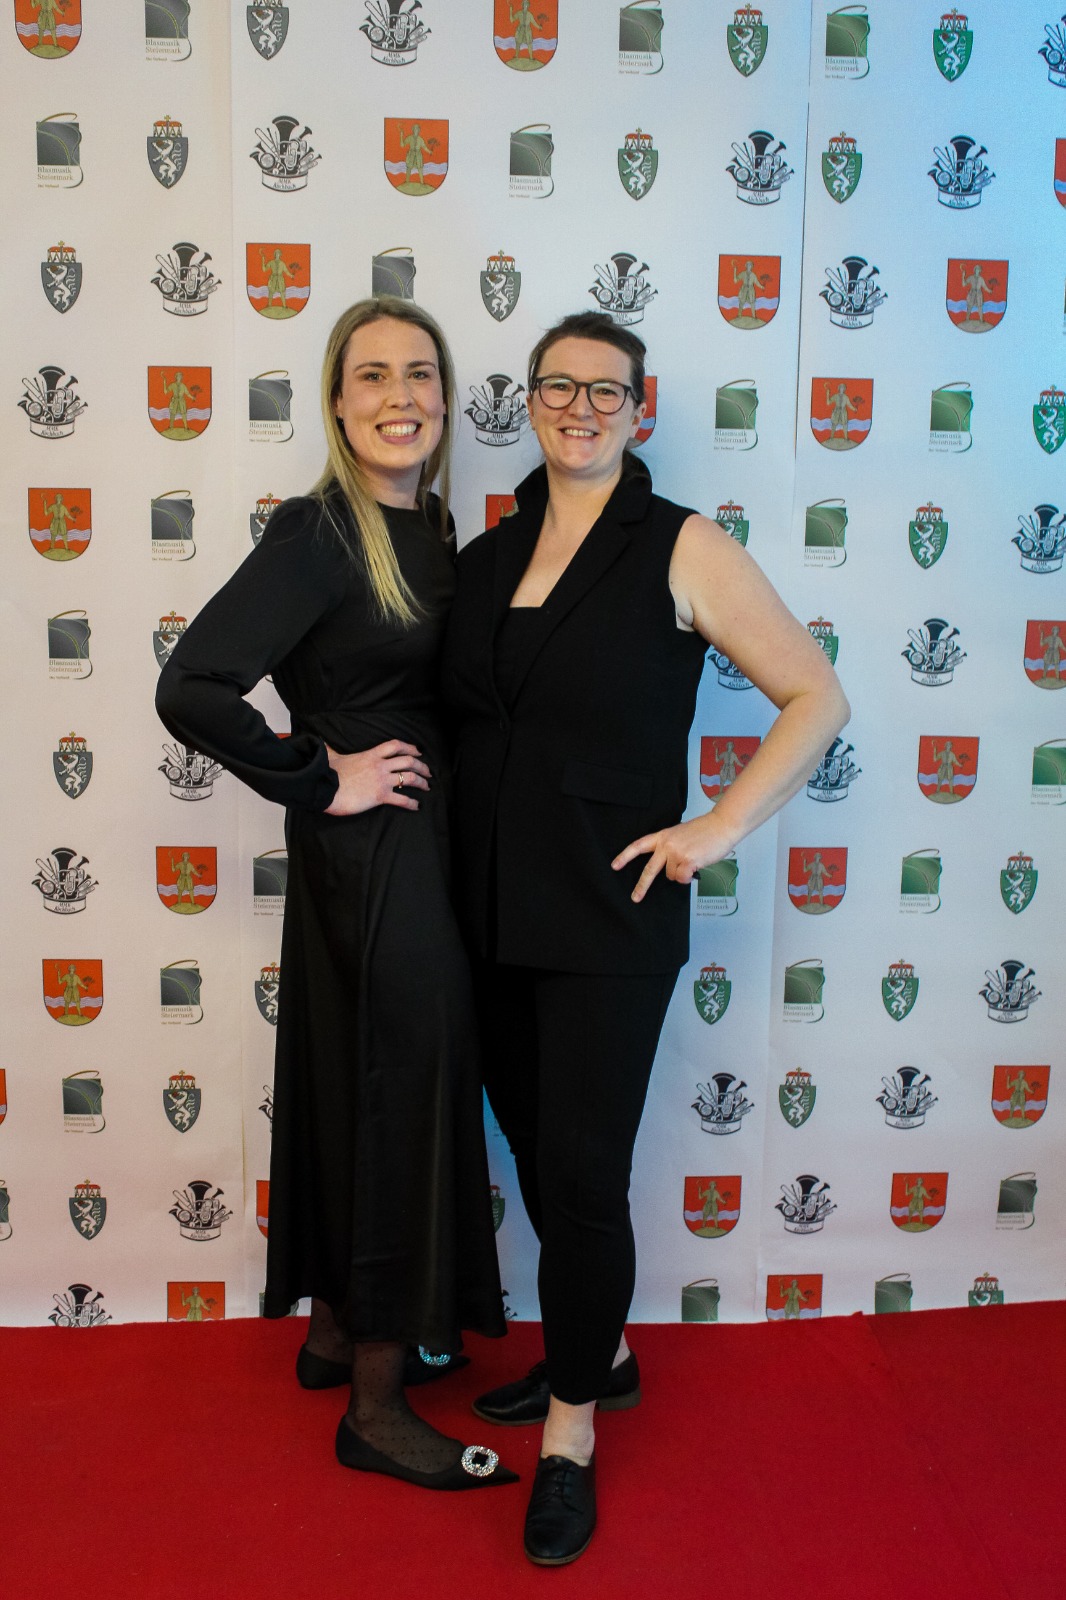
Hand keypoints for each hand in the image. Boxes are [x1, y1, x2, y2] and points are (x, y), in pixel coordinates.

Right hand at [324, 740, 429, 815]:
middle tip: (428, 772)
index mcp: (370, 755)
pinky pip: (403, 799)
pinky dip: (412, 803)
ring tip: (427, 787)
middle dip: (422, 766)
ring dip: (422, 782)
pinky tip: (417, 806)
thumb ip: (331, 750)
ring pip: (410, 778)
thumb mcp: (331, 756)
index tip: (417, 751)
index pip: (395, 745)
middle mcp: (380, 766)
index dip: (409, 747)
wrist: (325, 789)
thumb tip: (321, 743)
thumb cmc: (327, 773)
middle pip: (408, 761)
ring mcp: (381, 780)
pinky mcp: (381, 796)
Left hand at [611, 815, 731, 902]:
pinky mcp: (687, 861)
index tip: (615, 866)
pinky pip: (682, 878)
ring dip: (681, 873)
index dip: (625, 856)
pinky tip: (696, 867)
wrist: (722, 825)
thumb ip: (670, 847)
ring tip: (693, 860)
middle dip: (641, 886)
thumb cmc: (705, 830)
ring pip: (671, 876)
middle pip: (649, 869)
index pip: (639, 846)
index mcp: (663, 836)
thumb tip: (669, 868)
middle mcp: (666, 845)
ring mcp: (676, 853)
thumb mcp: (680, 834)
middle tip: (635, 897)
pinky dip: (689, 877)